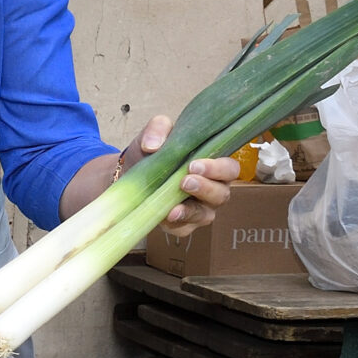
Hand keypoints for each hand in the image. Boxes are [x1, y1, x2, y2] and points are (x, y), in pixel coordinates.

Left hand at [128, 116, 239, 233]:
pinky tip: (166, 216)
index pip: (229, 169)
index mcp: (213, 166)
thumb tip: (153, 145)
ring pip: (206, 214)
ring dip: (191, 210)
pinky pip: (185, 228)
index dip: (217, 168)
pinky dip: (177, 223)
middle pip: (222, 194)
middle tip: (185, 181)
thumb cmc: (152, 153)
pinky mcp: (182, 225)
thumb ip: (158, 129)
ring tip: (174, 205)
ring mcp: (199, 209)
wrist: (127, 175)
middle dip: (206, 188)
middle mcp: (212, 189)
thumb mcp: (155, 134)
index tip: (194, 165)